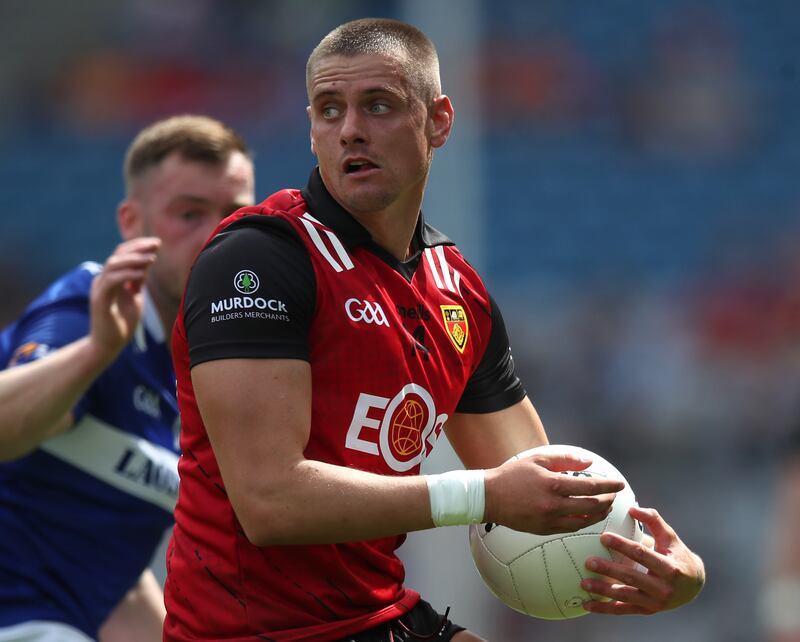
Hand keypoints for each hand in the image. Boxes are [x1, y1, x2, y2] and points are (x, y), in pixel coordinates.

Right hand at [88, 237, 160, 362]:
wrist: (108, 345)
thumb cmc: (122, 323)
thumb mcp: (135, 297)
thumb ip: (138, 281)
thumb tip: (146, 263)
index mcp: (111, 278)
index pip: (122, 254)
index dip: (139, 246)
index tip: (157, 243)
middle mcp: (103, 279)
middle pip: (118, 254)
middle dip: (138, 247)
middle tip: (157, 243)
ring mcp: (99, 288)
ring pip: (113, 264)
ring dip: (134, 259)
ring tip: (152, 258)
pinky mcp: (100, 300)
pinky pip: (112, 280)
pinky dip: (127, 274)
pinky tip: (142, 273)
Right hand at [484, 451, 624, 534]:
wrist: (489, 497)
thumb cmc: (513, 474)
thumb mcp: (538, 460)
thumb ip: (565, 460)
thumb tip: (589, 463)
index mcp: (554, 484)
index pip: (591, 487)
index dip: (609, 486)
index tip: (620, 484)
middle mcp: (554, 504)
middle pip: (592, 506)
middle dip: (608, 501)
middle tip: (613, 496)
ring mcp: (549, 520)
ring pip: (584, 521)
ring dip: (598, 514)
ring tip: (605, 507)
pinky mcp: (544, 530)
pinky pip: (570, 528)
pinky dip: (583, 522)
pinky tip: (587, 516)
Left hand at [581, 505, 704, 614]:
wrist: (693, 586)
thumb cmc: (676, 555)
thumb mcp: (670, 536)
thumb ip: (653, 519)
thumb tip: (632, 508)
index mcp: (670, 568)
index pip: (642, 555)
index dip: (622, 546)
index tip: (603, 537)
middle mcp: (663, 588)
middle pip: (632, 578)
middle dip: (609, 570)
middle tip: (588, 561)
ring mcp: (655, 602)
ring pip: (625, 597)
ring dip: (603, 591)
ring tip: (583, 583)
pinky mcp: (647, 611)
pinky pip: (623, 610)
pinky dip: (604, 609)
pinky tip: (587, 604)